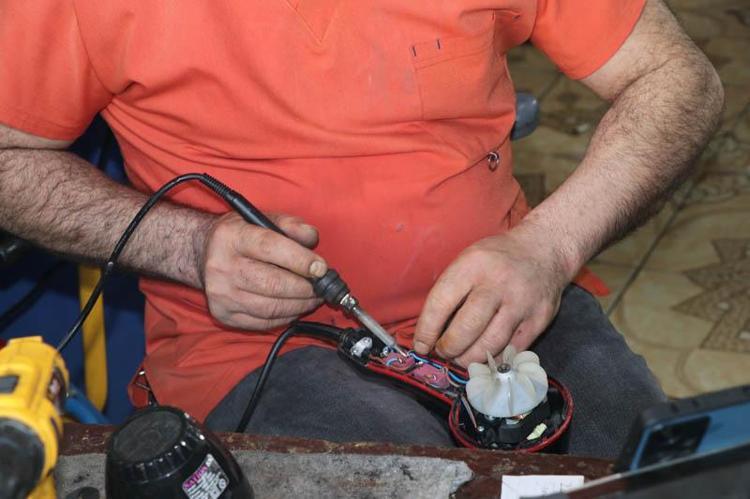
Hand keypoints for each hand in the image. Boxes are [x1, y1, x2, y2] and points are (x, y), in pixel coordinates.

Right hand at [201, 212, 326, 329]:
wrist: (202, 253)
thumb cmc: (240, 236)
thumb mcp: (262, 219)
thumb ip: (291, 225)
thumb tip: (313, 239)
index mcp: (232, 237)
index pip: (270, 248)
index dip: (301, 260)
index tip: (322, 269)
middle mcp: (222, 266)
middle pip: (273, 284)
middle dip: (305, 288)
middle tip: (322, 287)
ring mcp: (221, 294)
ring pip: (271, 308)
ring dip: (300, 305)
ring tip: (313, 298)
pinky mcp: (223, 314)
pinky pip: (263, 322)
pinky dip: (286, 317)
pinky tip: (295, 307)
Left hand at [413, 225, 573, 365]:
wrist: (545, 250)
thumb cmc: (497, 259)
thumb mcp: (468, 260)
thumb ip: (450, 291)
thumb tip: (429, 331)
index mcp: (473, 264)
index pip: (441, 302)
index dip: (427, 330)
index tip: (421, 344)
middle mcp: (498, 283)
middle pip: (466, 328)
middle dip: (449, 348)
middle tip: (443, 352)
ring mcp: (521, 302)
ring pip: (490, 344)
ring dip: (470, 358)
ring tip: (461, 358)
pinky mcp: (539, 319)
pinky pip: (512, 349)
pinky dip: (494, 358)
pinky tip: (484, 355)